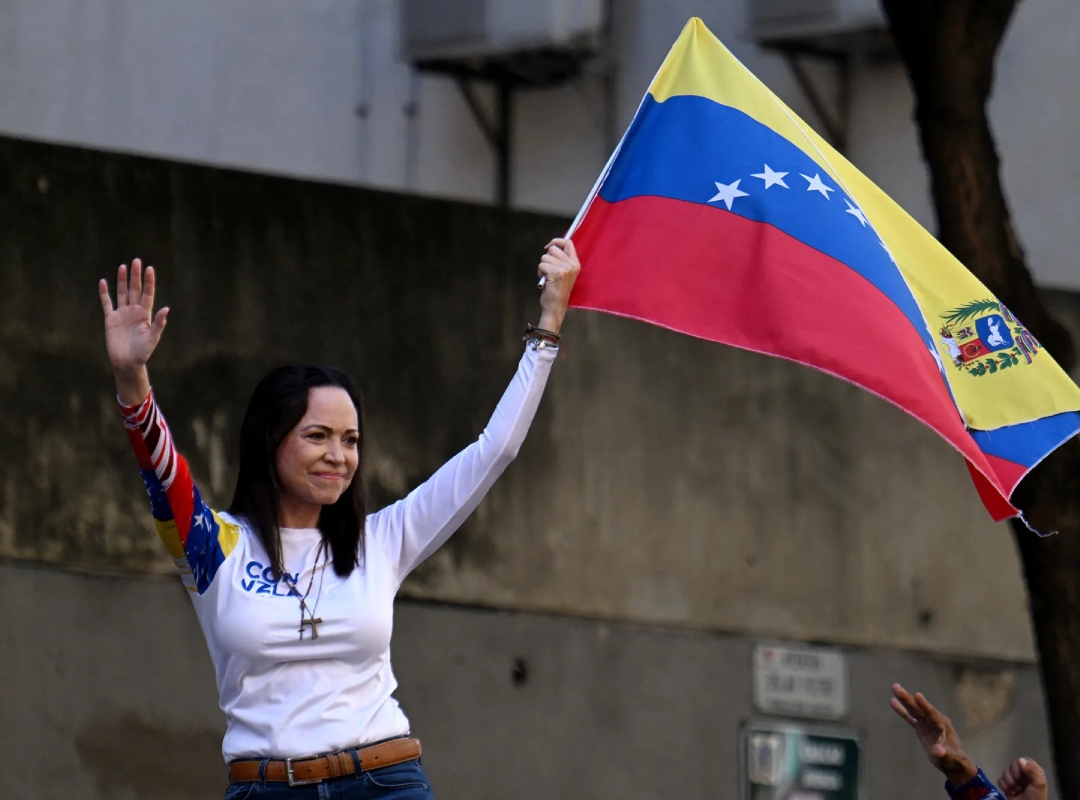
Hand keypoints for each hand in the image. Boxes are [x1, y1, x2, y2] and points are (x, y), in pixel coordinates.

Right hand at [99, 259, 167, 403]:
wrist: (127, 362)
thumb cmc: (143, 352)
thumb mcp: (153, 337)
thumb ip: (159, 323)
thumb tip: (166, 309)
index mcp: (146, 314)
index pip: (148, 294)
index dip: (149, 281)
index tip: (150, 268)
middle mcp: (134, 311)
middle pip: (135, 290)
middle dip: (136, 276)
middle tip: (137, 261)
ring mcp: (122, 314)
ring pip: (122, 293)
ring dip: (122, 280)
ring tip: (123, 266)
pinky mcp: (110, 319)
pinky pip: (107, 303)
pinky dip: (104, 293)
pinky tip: (103, 282)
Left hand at [536, 237, 580, 333]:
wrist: (556, 307)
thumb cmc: (558, 291)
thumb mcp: (565, 273)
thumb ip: (562, 260)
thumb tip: (551, 247)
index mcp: (576, 264)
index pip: (568, 242)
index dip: (556, 241)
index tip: (548, 247)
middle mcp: (572, 265)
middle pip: (554, 249)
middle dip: (547, 258)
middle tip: (549, 270)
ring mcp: (565, 269)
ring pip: (545, 257)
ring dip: (543, 267)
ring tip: (547, 277)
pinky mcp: (556, 273)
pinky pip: (541, 265)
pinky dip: (540, 272)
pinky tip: (545, 281)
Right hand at [890, 684, 976, 785]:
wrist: (953, 761)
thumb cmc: (953, 760)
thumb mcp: (949, 758)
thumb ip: (942, 754)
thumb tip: (937, 751)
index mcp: (942, 725)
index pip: (932, 713)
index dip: (925, 705)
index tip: (917, 695)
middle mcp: (934, 720)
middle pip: (919, 708)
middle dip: (908, 698)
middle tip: (896, 687)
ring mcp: (927, 722)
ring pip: (914, 709)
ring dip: (904, 699)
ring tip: (894, 687)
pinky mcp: (921, 727)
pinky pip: (910, 717)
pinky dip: (902, 710)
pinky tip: (892, 701)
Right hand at [998, 758, 1047, 799]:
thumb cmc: (1035, 797)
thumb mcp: (1039, 784)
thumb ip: (1032, 771)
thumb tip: (1019, 759)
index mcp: (1033, 771)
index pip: (1024, 760)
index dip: (1022, 767)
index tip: (1024, 775)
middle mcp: (1023, 773)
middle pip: (1012, 765)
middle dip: (1015, 777)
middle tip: (1021, 785)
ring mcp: (1014, 779)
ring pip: (1005, 773)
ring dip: (1010, 784)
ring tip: (1017, 791)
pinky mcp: (1006, 785)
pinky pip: (999, 780)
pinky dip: (1004, 787)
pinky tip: (1010, 792)